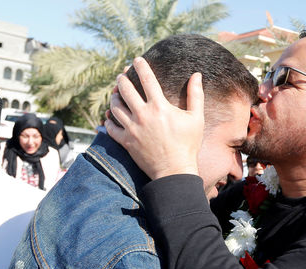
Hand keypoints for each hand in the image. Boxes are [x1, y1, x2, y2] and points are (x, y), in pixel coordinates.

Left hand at [105, 57, 202, 179]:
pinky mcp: (126, 142)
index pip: (147, 79)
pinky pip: (110, 127)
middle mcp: (143, 115)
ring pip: (114, 106)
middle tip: (122, 76)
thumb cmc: (188, 145)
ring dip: (114, 97)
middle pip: (125, 89)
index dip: (141, 66)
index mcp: (159, 107)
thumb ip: (195, 95)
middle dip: (122, 79)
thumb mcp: (196, 119)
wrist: (174, 171)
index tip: (137, 59)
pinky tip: (110, 116)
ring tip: (116, 94)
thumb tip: (197, 75)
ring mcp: (132, 129)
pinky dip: (108, 120)